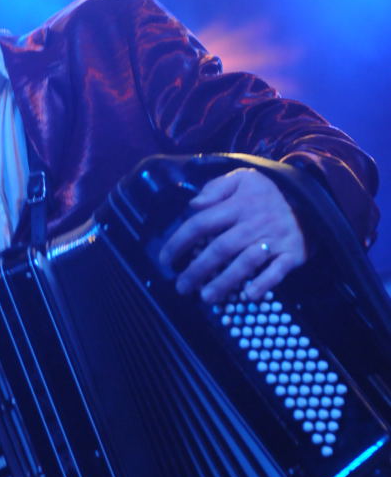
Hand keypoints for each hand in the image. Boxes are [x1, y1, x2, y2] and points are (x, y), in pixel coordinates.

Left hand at [158, 167, 306, 303]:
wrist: (312, 199)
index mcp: (238, 204)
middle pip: (220, 248)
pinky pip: (276, 272)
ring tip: (205, 297)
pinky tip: (248, 296)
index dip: (179, 242)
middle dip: (197, 270)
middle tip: (181, 287)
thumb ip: (216, 188)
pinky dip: (263, 284)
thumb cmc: (267, 194)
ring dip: (224, 281)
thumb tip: (193, 206)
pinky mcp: (291, 254)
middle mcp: (253, 223)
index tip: (165, 261)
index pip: (201, 223)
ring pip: (245, 262)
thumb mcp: (243, 178)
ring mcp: (273, 240)